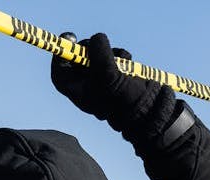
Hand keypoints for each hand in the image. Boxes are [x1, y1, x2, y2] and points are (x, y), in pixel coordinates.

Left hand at [51, 33, 176, 139]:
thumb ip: (98, 52)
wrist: (150, 110)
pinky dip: (120, 55)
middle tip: (98, 43)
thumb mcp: (107, 74)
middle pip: (78, 60)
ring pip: (98, 56)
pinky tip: (128, 60)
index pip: (60, 71)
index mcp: (79, 92)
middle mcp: (88, 87)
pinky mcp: (118, 76)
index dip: (61, 53)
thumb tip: (97, 38)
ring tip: (120, 57)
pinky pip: (113, 58)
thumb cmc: (124, 99)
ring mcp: (104, 81)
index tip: (70, 38)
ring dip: (108, 51)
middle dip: (89, 48)